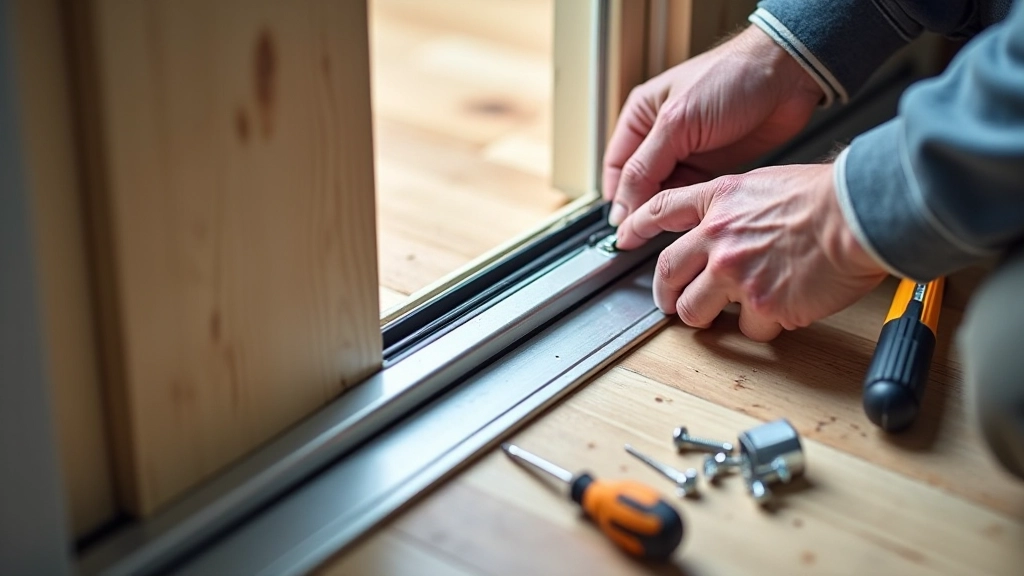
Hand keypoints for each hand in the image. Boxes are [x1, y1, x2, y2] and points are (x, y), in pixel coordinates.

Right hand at [603, 26, 823, 225]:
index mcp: (641, 116)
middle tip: (644, 236)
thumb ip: (646, 167)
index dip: (617, 198)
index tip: (621, 229)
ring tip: (669, 228)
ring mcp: (688, 151)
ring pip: (666, 192)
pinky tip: (691, 218)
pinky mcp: (713, 165)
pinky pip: (692, 194)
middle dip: (642, 209)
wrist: (787, 76)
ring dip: (668, 211)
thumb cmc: (732, 77)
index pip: (617, 167)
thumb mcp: (676, 122)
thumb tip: (622, 206)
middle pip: (640, 184)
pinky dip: (690, 208)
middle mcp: (661, 135)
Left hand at [615, 164, 886, 340]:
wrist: (859, 214)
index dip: (637, 225)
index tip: (623, 236)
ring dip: (706, 318)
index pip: (662, 209)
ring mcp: (734, 272)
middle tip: (670, 305)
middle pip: (666, 273)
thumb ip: (738, 207)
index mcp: (720, 200)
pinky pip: (749, 329)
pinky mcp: (761, 303)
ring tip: (726, 316)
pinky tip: (784, 310)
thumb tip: (730, 226)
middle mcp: (718, 236)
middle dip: (664, 295)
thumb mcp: (767, 183)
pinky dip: (765, 326)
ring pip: (695, 311)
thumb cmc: (829, 196)